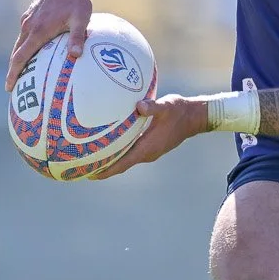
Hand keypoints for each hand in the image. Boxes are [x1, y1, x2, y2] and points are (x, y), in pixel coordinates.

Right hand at [6, 0, 91, 88]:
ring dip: (18, 59)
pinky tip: (32, 52)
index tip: (9, 88)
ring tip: (21, 73)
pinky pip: (24, 35)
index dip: (13, 74)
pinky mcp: (30, 15)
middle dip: (13, 71)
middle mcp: (28, 26)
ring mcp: (28, 20)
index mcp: (38, 31)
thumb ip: (78, 37)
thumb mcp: (81, 18)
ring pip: (19, 44)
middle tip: (14, 88)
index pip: (20, 57)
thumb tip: (76, 56)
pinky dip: (24, 47)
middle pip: (16, 54)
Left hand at [91, 93, 208, 178]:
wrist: (195, 117)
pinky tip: (109, 148)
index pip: (124, 162)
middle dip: (103, 169)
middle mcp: (147, 153)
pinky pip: (131, 154)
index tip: (92, 173)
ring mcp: (149, 151)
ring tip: (92, 161)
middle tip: (83, 170)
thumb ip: (153, 107)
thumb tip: (139, 106)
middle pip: (121, 165)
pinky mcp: (151, 147)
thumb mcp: (167, 106)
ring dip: (111, 162)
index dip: (107, 169)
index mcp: (148, 147)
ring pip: (126, 160)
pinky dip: (119, 154)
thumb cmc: (180, 110)